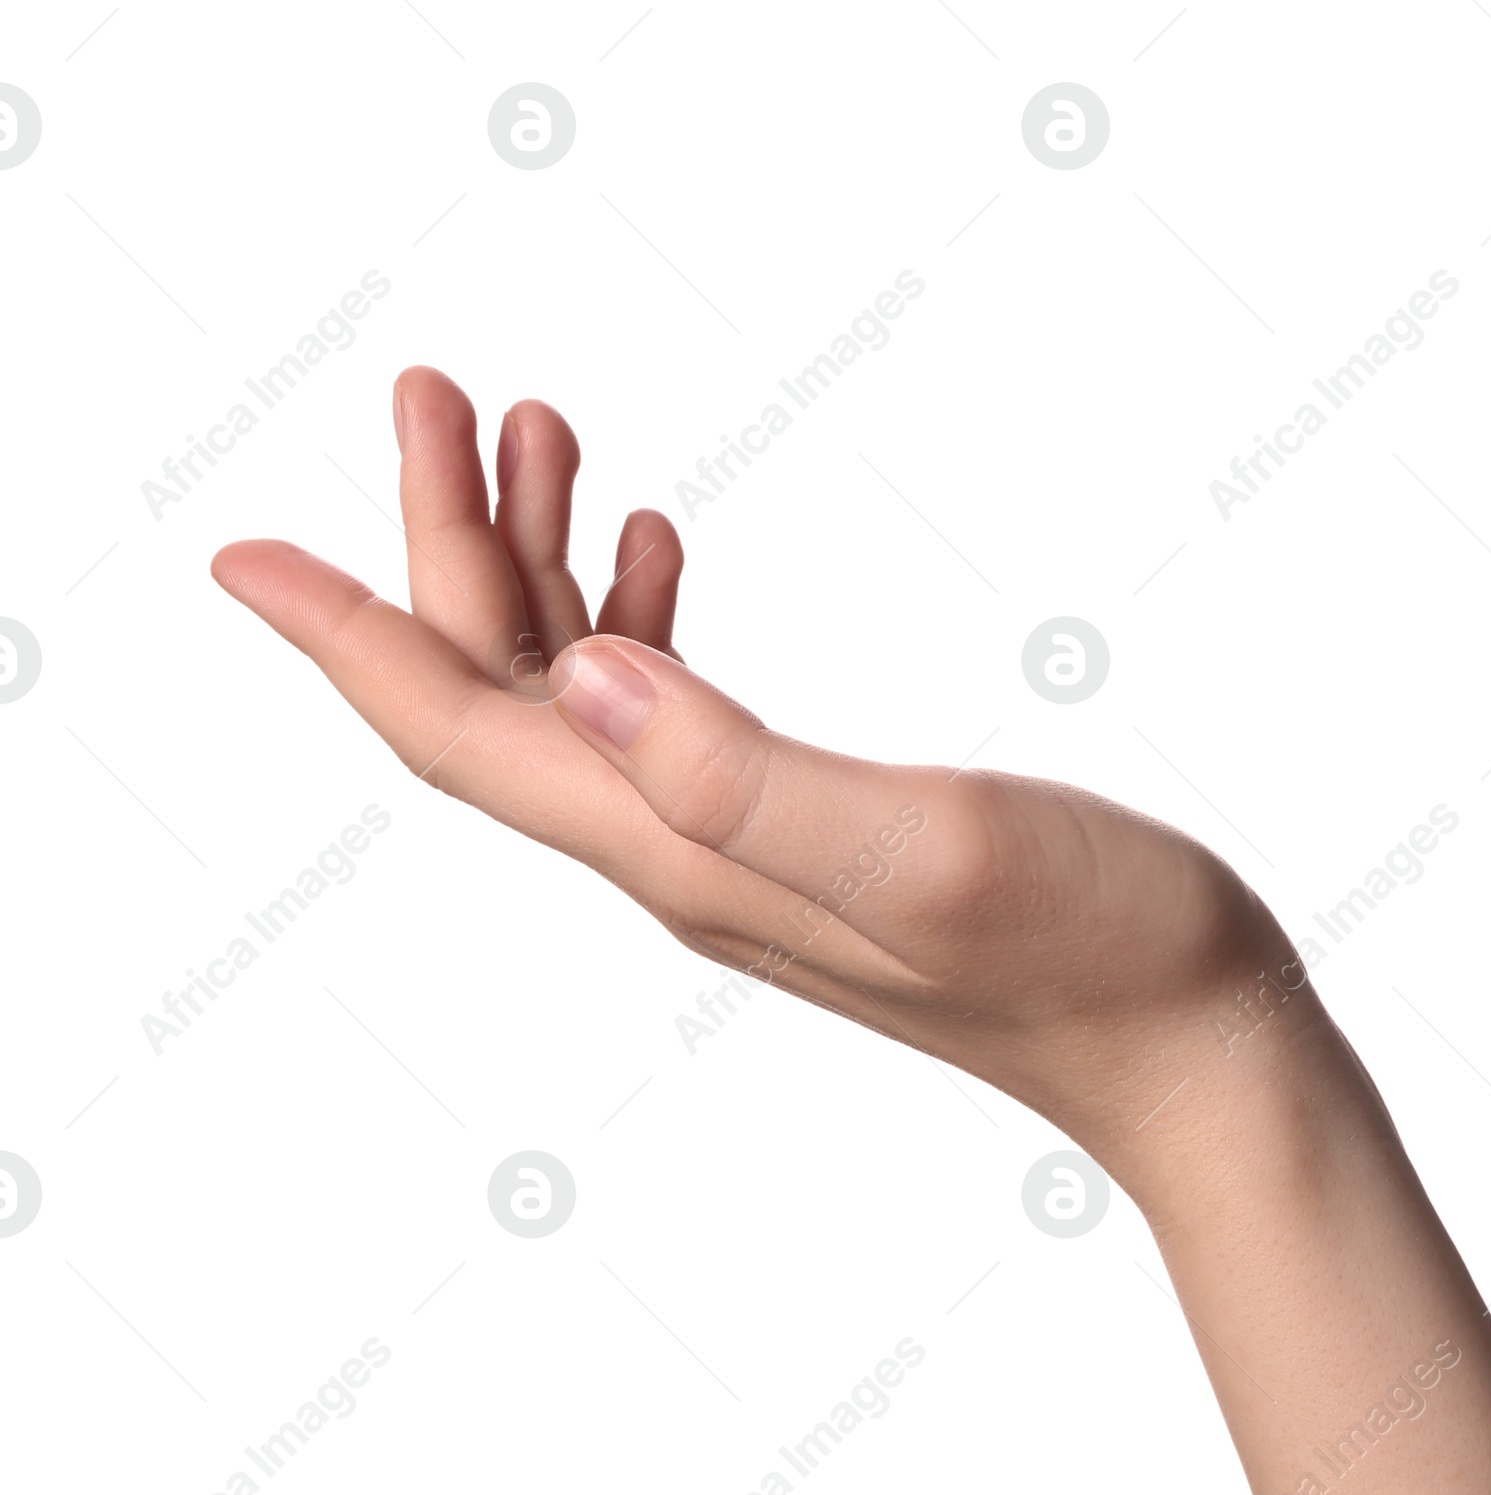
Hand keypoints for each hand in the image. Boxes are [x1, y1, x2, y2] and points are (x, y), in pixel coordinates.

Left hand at [213, 367, 1314, 1201]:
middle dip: (442, 548)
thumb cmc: (1092, 951)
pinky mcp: (803, 834)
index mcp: (683, 851)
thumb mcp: (923, 848)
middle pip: (503, 698)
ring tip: (534, 434)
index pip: (465, 737)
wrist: (1186, 1045)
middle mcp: (683, 853)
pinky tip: (657, 551)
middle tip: (433, 394)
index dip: (350, 638)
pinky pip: (671, 714)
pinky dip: (638, 621)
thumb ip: (743, 773)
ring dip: (535, 569)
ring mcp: (740, 847)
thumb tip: (584, 671)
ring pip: (578, 697)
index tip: (245, 552)